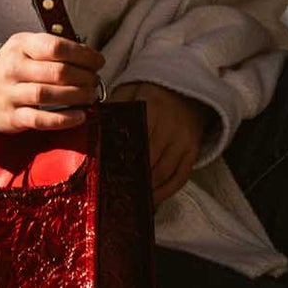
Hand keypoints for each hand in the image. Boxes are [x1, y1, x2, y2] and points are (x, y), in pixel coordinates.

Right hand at [0, 33, 105, 131]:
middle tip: (94, 81)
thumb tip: (90, 59)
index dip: (83, 55)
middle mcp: (13, 67)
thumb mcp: (26, 47)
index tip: (98, 62)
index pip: (56, 47)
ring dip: (76, 96)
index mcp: (21, 45)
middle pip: (56, 72)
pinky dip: (63, 120)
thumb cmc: (15, 66)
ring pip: (47, 95)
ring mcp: (10, 93)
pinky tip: (79, 117)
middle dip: (83, 77)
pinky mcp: (11, 117)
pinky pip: (39, 120)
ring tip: (90, 96)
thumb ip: (53, 48)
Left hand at [111, 82, 208, 203]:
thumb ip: (114, 106)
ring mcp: (184, 140)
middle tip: (118, 192)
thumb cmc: (151, 91)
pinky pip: (181, 176)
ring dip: (149, 188)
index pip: (136, 139)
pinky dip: (167, 191)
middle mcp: (171, 126)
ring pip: (165, 172)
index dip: (124, 159)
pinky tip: (153, 198)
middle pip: (150, 160)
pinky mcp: (193, 150)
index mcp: (152, 108)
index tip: (110, 174)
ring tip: (132, 199)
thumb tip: (93, 125)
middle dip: (134, 178)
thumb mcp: (130, 91)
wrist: (185, 88)